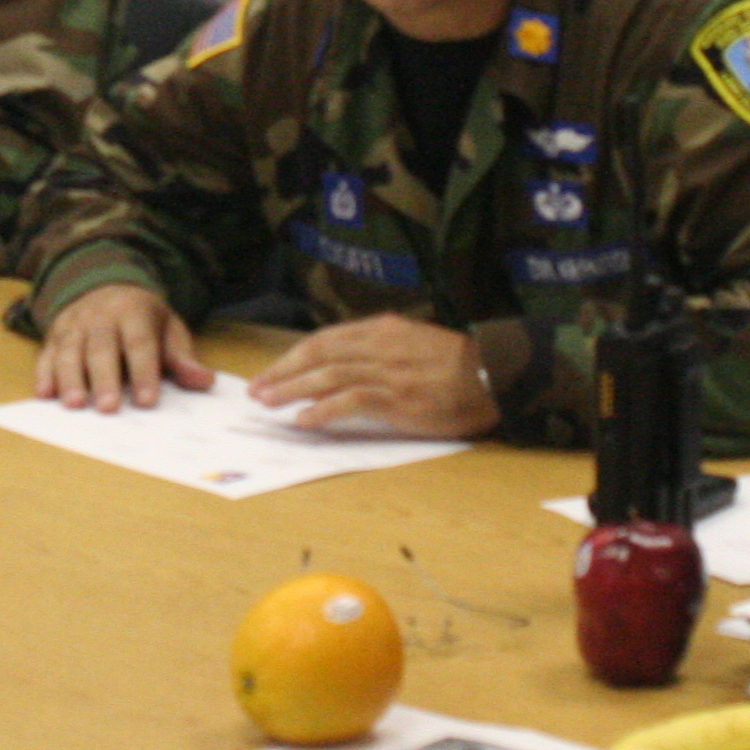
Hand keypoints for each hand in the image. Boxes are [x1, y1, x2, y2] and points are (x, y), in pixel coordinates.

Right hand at [32, 284, 211, 413]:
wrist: (105, 287)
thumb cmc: (141, 319)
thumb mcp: (167, 329)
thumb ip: (181, 357)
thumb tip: (203, 381)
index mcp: (133, 311)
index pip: (140, 343)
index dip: (144, 372)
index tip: (148, 401)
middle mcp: (100, 316)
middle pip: (101, 348)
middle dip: (104, 378)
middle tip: (108, 408)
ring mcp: (73, 325)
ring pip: (70, 351)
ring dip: (70, 378)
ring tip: (75, 405)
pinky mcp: (54, 336)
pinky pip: (46, 354)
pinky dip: (44, 374)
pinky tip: (44, 394)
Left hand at [250, 314, 499, 438]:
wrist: (492, 375)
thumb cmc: (457, 365)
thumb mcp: (414, 341)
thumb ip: (381, 347)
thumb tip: (346, 362)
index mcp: (383, 329)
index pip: (326, 339)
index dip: (295, 356)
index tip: (273, 371)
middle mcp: (379, 345)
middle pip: (318, 354)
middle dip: (283, 371)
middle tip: (258, 389)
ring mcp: (387, 371)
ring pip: (327, 375)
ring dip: (293, 390)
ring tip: (269, 403)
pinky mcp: (397, 398)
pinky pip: (350, 401)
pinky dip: (322, 410)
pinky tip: (304, 420)